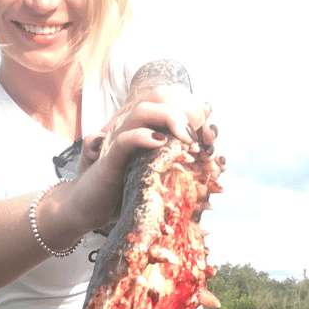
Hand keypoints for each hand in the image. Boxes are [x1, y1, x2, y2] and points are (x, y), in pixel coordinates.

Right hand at [68, 82, 216, 230]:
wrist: (90, 210)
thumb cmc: (125, 195)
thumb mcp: (161, 179)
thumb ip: (186, 168)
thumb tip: (219, 165)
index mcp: (146, 131)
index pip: (172, 104)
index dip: (194, 112)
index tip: (211, 136)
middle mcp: (133, 129)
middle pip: (159, 98)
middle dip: (186, 111)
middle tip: (203, 137)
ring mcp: (120, 141)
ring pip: (142, 110)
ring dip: (168, 118)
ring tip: (187, 139)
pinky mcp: (110, 160)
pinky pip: (125, 139)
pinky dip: (143, 137)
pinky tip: (160, 144)